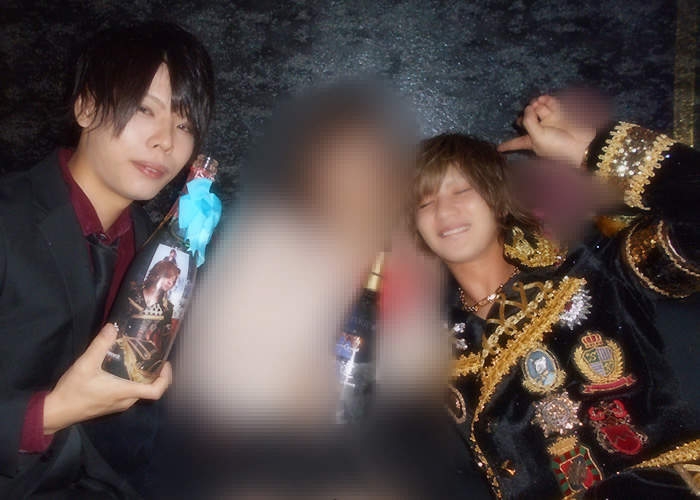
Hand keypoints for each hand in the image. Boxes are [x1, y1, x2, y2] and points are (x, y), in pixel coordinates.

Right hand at [43, 324, 171, 434]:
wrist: (56, 412)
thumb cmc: (73, 390)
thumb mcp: (85, 364)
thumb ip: (100, 345)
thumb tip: (112, 327)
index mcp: (125, 392)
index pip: (155, 392)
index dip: (165, 378)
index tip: (166, 363)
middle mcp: (126, 401)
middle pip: (150, 390)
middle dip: (157, 374)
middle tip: (155, 356)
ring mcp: (118, 405)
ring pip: (140, 392)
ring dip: (146, 378)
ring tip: (143, 359)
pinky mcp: (111, 405)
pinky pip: (130, 394)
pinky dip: (135, 382)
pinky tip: (126, 369)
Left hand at [498, 95, 595, 165]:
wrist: (581, 144)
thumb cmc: (557, 146)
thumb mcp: (537, 138)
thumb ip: (529, 122)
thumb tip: (529, 107)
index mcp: (532, 141)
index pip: (516, 143)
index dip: (508, 145)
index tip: (498, 148)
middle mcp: (540, 131)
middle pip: (527, 120)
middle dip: (525, 114)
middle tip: (529, 110)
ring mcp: (551, 122)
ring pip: (538, 110)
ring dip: (536, 105)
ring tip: (537, 102)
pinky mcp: (561, 114)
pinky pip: (551, 105)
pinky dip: (547, 100)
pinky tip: (543, 98)